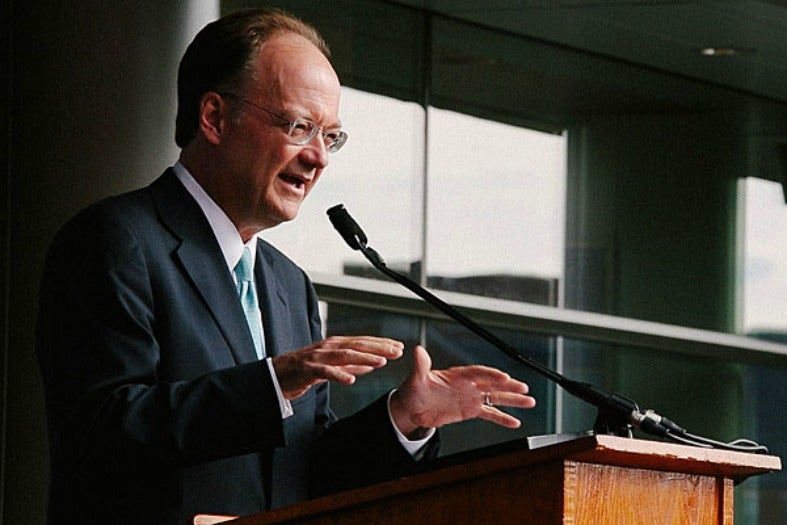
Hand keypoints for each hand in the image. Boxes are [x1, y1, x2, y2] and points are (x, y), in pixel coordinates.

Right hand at [272, 336, 402, 399]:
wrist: (276, 375)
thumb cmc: (304, 370)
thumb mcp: (333, 365)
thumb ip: (352, 364)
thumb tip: (372, 363)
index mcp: (335, 345)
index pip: (363, 341)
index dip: (381, 343)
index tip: (399, 346)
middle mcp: (328, 347)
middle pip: (357, 345)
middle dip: (379, 347)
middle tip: (397, 351)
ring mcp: (318, 357)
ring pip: (345, 355)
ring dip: (364, 357)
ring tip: (381, 362)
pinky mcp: (308, 370)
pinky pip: (326, 372)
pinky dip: (339, 375)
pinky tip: (351, 380)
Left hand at [390, 345, 535, 438]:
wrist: (412, 408)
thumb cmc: (413, 390)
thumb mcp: (416, 378)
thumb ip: (420, 365)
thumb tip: (418, 350)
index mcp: (457, 375)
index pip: (478, 373)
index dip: (490, 374)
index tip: (504, 376)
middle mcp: (468, 385)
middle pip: (492, 384)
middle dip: (509, 386)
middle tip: (524, 388)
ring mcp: (471, 397)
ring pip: (495, 398)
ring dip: (512, 400)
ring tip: (529, 401)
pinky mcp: (470, 410)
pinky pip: (489, 414)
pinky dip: (502, 418)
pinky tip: (515, 422)